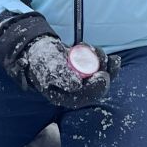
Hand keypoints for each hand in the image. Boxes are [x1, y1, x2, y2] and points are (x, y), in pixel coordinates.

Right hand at [0, 11, 120, 108]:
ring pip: (101, 75)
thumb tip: (78, 85)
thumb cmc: (41, 60)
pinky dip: (103, 59)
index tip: (102, 74)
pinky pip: (100, 67)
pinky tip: (101, 52)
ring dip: (103, 62)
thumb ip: (62, 75)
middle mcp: (76, 92)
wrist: (38, 50)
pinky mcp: (86, 70)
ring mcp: (83, 81)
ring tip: (95, 49)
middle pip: (97, 87)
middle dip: (105, 72)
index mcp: (66, 97)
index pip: (85, 97)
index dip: (97, 88)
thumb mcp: (48, 68)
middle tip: (108, 59)